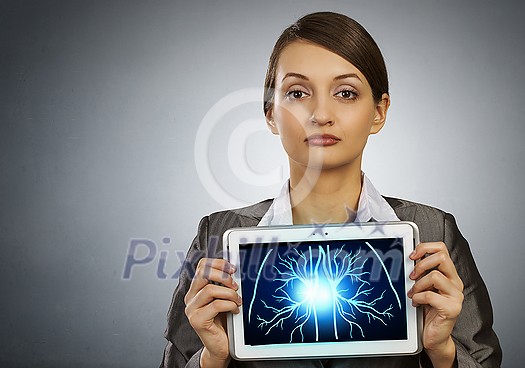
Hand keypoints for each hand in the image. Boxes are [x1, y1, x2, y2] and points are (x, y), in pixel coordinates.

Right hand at [184, 258, 241, 367]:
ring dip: (230, 293)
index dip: (218, 263)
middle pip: (203, 273)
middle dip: (223, 276)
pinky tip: (235, 310)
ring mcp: (192, 309)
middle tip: (235, 284)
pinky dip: (230, 305)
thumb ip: (224, 285)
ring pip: (210, 289)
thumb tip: (234, 270)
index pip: (201, 266)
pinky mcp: (197, 320)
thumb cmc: (223, 321)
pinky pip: (216, 305)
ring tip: (237, 300)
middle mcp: (191, 297)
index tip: (232, 268)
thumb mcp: (224, 298)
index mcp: (196, 289)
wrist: (220, 345)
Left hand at [407, 242, 463, 367]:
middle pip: (442, 257)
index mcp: (449, 275)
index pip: (442, 249)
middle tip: (412, 276)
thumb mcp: (423, 287)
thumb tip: (408, 258)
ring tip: (413, 293)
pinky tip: (416, 303)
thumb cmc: (427, 311)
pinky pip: (431, 295)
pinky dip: (418, 298)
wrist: (434, 336)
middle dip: (421, 264)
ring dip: (418, 284)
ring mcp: (455, 296)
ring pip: (435, 275)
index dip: (425, 247)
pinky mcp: (452, 309)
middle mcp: (455, 283)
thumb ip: (421, 273)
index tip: (412, 255)